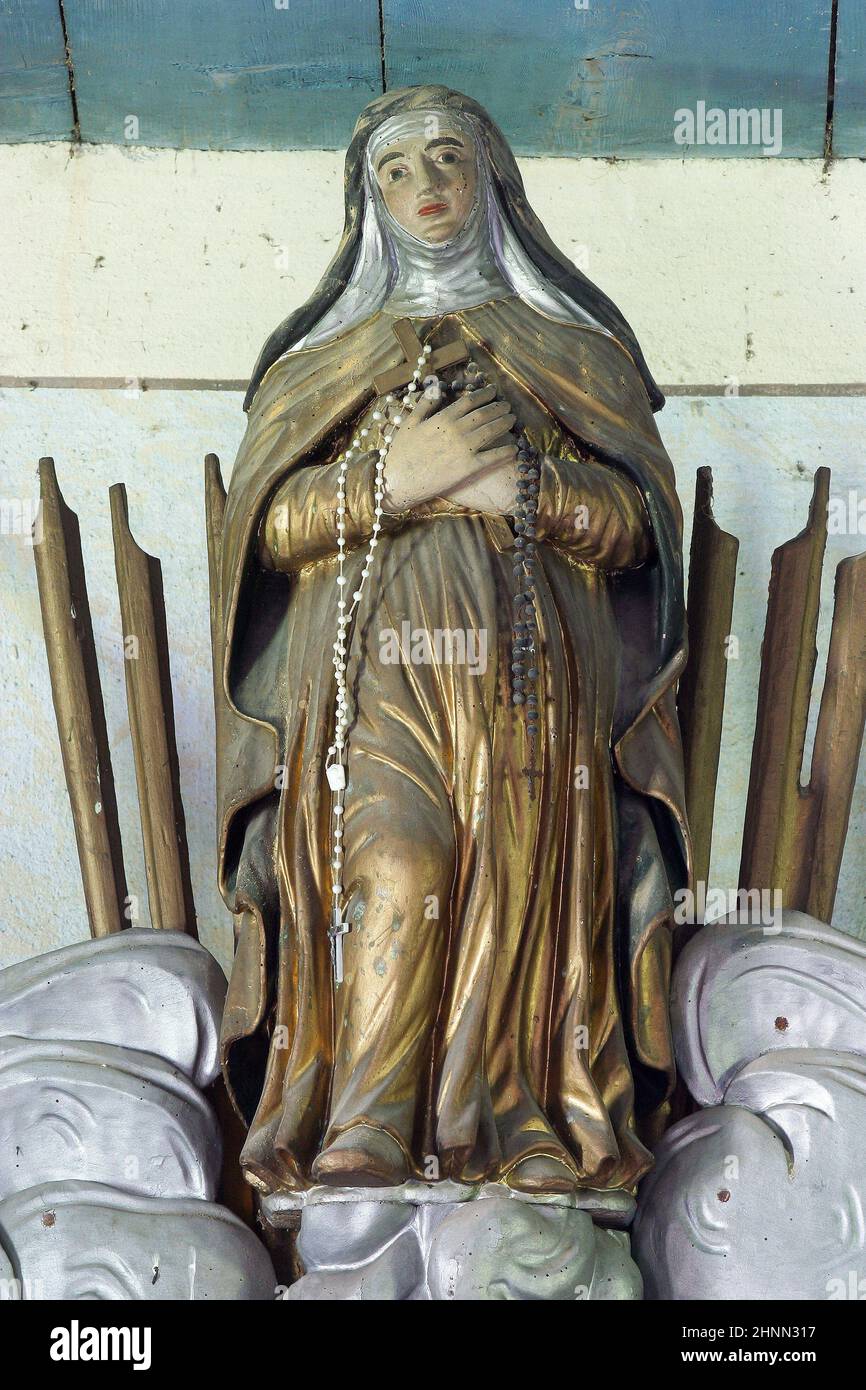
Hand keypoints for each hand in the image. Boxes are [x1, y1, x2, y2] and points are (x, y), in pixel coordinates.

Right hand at [381, 385, 517, 512]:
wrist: (398, 480)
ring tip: (512, 420)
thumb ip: (425, 404)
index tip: (493, 391)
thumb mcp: (409, 422)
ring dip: (505, 423)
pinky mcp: (468, 467)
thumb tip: (437, 387)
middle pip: (484, 414)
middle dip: (499, 407)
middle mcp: (457, 430)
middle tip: (507, 406)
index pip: (469, 401)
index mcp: (443, 418)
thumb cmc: (401, 452)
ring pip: (491, 431)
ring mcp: (464, 449)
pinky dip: (505, 451)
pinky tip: (514, 448)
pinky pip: (492, 457)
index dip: (484, 394)